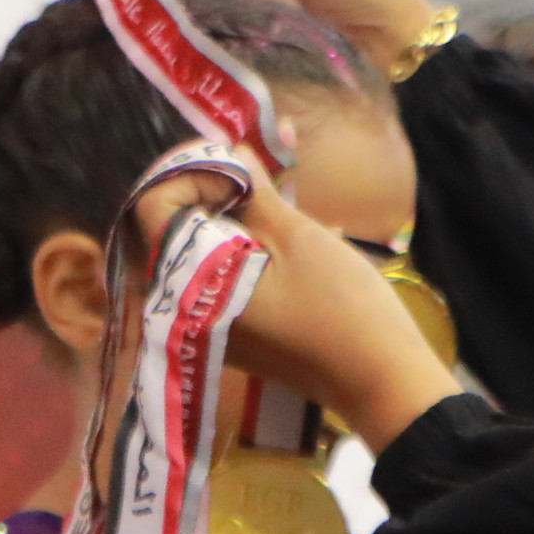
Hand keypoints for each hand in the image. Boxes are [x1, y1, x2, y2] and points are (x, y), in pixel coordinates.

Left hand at [131, 162, 457, 451]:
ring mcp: (210, 323)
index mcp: (187, 283)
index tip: (236, 164)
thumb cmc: (340, 306)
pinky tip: (290, 216)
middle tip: (257, 162)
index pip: (153, 207)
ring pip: (203, 248)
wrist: (380, 381)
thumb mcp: (295, 236)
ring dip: (235, 209)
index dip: (189, 172)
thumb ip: (254, 191)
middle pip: (175, 227)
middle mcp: (185, 307)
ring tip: (278, 177)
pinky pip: (225, 273)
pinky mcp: (237, 331)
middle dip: (213, 186)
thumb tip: (233, 152)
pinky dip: (249, 242)